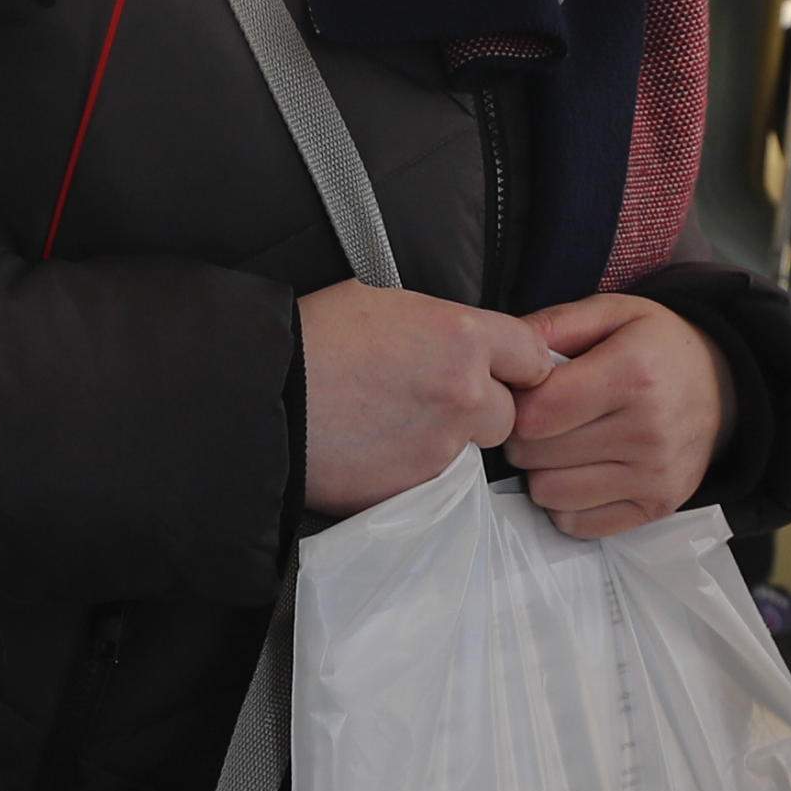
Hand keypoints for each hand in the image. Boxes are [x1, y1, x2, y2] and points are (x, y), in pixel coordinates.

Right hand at [300, 282, 559, 519]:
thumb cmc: (312, 337)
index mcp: (462, 336)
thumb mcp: (383, 300)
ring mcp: (442, 448)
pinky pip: (432, 483)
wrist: (257, 396)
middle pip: (508, 413)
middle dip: (478, 410)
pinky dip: (411, 472)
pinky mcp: (415, 490)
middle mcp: (464, 394)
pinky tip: (374, 452)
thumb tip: (468, 341)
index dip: (514, 365)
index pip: (532, 356)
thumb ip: (440, 324)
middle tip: (428, 401)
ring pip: (469, 452)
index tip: (500, 372)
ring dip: (445, 443)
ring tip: (390, 427)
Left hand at [506, 292, 729, 539]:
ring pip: (549, 493)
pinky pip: (577, 524)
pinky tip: (580, 473)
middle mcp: (647, 430)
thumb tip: (501, 354)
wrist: (725, 385)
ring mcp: (655, 475)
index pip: (537, 413)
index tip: (526, 394)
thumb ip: (552, 325)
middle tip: (543, 420)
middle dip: (524, 437)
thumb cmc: (656, 347)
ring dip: (542, 472)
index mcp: (632, 374)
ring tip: (562, 446)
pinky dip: (566, 503)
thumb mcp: (613, 313)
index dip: (515, 404)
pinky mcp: (656, 506)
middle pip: (536, 455)